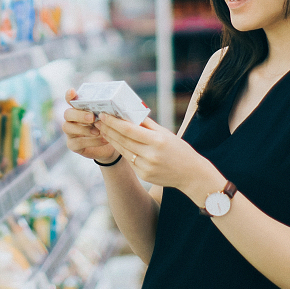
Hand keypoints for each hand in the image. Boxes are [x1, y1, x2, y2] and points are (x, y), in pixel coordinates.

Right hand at [62, 90, 118, 163]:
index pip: (70, 99)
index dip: (69, 95)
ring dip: (84, 129)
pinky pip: (77, 143)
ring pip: (68, 127)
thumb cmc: (110, 126)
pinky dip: (91, 141)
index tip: (72, 91)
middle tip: (92, 117)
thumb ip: (106, 110)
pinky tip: (103, 139)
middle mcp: (71, 119)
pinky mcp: (72, 145)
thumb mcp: (109, 117)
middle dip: (79, 115)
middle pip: (67, 113)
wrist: (112, 145)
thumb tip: (115, 102)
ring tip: (98, 131)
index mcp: (79, 108)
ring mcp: (70, 132)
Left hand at [93, 111, 222, 197]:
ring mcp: (146, 167)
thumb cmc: (179, 149)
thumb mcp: (165, 133)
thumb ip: (147, 124)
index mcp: (157, 141)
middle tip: (98, 121)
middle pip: (123, 140)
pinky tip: (115, 142)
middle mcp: (150, 154)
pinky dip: (122, 150)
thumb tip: (129, 113)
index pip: (129, 130)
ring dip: (111, 140)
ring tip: (103, 130)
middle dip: (108, 129)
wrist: (191, 174)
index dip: (114, 122)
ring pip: (123, 151)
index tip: (104, 115)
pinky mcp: (144, 175)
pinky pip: (129, 160)